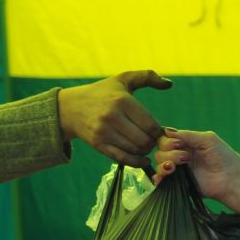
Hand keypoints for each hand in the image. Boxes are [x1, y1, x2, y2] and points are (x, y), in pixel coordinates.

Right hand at [59, 70, 173, 167]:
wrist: (70, 107)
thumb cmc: (102, 92)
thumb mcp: (123, 79)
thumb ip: (147, 77)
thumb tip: (169, 84)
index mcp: (122, 100)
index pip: (151, 125)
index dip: (159, 132)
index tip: (158, 131)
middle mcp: (113, 116)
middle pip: (145, 140)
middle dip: (153, 143)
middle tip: (153, 140)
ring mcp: (104, 132)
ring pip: (135, 150)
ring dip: (145, 151)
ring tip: (145, 145)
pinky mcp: (98, 144)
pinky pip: (123, 159)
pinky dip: (136, 162)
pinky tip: (142, 159)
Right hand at [155, 128, 239, 207]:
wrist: (231, 179)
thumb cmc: (224, 157)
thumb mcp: (207, 139)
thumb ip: (187, 135)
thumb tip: (166, 131)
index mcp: (186, 143)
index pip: (165, 139)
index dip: (168, 141)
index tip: (179, 145)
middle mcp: (180, 155)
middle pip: (160, 151)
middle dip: (169, 153)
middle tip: (186, 157)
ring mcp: (179, 170)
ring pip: (159, 164)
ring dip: (166, 164)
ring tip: (180, 166)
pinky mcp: (178, 184)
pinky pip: (161, 181)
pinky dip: (158, 178)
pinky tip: (164, 176)